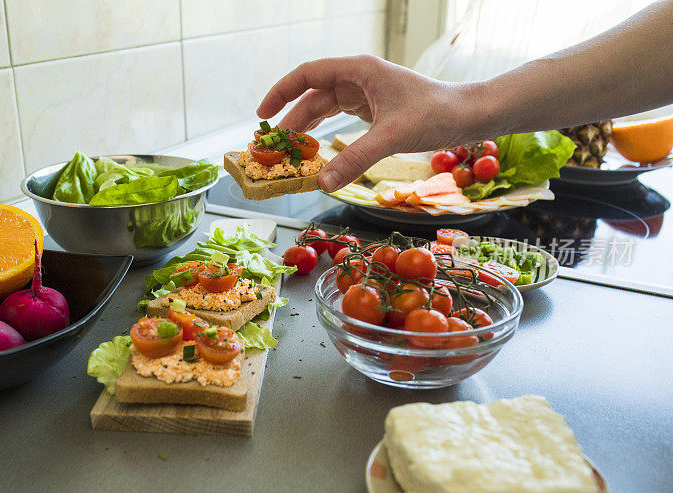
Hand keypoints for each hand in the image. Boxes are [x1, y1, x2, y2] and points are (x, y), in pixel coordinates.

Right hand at [257, 55, 473, 191]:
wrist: (467, 116)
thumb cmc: (435, 113)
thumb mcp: (391, 137)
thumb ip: (355, 159)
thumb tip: (323, 184)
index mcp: (358, 69)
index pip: (307, 74)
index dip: (281, 93)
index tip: (263, 116)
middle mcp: (358, 77)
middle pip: (312, 95)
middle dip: (292, 120)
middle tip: (274, 147)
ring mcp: (365, 93)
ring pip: (325, 108)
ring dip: (308, 128)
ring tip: (290, 152)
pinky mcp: (373, 109)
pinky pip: (340, 118)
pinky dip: (326, 133)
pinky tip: (316, 150)